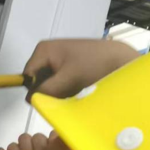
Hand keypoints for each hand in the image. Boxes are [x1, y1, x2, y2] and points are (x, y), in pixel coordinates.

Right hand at [24, 39, 138, 98]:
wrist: (122, 60)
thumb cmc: (94, 64)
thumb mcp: (68, 78)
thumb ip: (47, 89)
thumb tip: (29, 99)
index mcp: (43, 50)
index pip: (27, 76)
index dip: (35, 90)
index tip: (51, 99)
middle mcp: (47, 53)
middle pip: (38, 81)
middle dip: (49, 91)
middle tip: (67, 95)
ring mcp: (58, 60)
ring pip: (49, 84)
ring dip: (59, 92)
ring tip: (76, 91)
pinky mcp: (68, 67)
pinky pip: (59, 83)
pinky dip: (67, 90)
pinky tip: (80, 89)